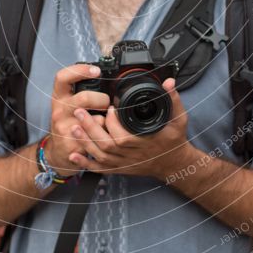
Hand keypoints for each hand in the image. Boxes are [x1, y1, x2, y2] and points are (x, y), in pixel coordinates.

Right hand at [46, 62, 108, 177]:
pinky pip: (96, 137)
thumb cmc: (67, 123)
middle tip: (105, 103)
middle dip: (101, 100)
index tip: (96, 71)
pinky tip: (100, 134)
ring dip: (104, 120)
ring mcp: (64, 128)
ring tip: (103, 121)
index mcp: (59, 97)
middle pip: (84, 98)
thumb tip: (105, 81)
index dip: (80, 70)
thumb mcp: (68, 104)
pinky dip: (103, 135)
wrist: (58, 151)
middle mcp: (59, 110)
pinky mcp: (72, 143)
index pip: (63, 77)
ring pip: (94, 119)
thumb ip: (81, 92)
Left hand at [67, 77, 190, 180]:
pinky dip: (86, 164)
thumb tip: (169, 82)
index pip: (121, 133)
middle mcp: (130, 154)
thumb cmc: (174, 141)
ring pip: (100, 155)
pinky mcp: (120, 169)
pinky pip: (100, 169)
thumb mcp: (178, 119)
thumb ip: (173, 100)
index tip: (108, 106)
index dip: (112, 120)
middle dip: (90, 128)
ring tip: (73, 128)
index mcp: (141, 142)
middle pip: (106, 144)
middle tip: (79, 112)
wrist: (174, 164)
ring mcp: (124, 163)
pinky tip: (74, 155)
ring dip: (85, 142)